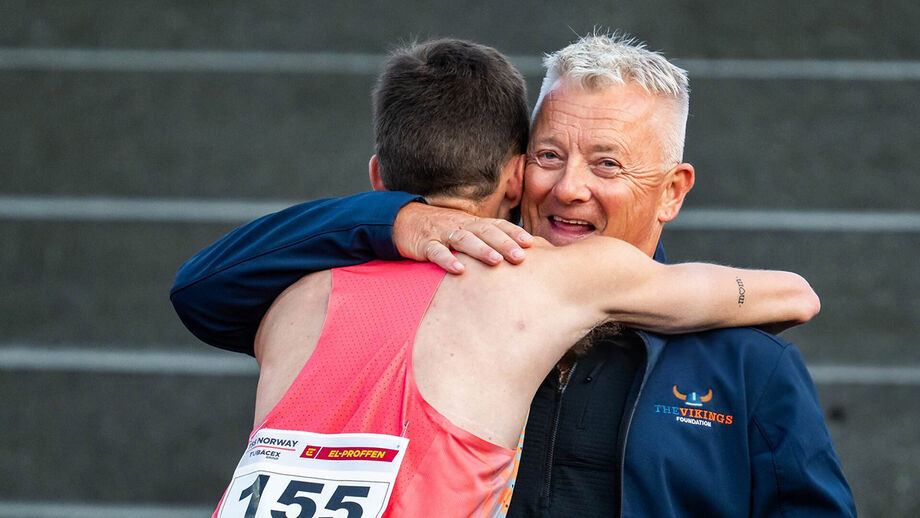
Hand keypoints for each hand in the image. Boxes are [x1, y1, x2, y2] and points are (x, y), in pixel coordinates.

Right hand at [393, 202, 532, 273]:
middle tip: (520, 256)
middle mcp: (461, 225)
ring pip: (464, 239)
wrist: (405, 221)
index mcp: (473, 223)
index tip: (531, 244)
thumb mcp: (466, 231)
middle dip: (504, 243)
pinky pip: (437, 252)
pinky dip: (447, 260)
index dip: (514, 232)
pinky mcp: (425, 244)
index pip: (497, 225)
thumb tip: (515, 254)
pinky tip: (459, 271)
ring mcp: (442, 234)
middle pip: (485, 231)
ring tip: (496, 261)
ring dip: (481, 249)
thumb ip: (485, 240)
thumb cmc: (443, 230)